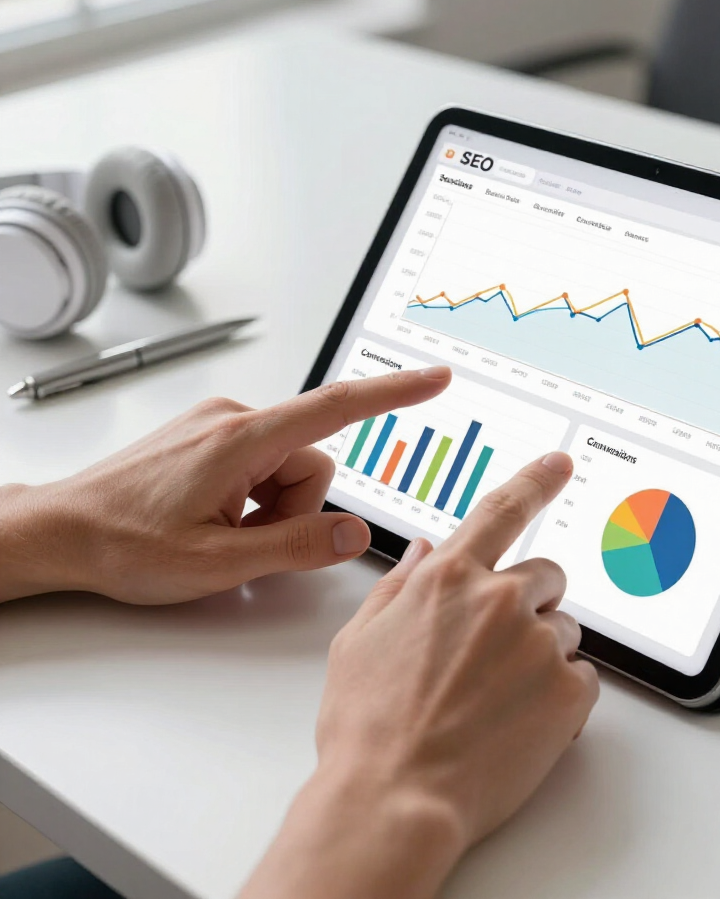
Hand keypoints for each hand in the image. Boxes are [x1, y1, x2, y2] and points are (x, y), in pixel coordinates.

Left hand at [0, 367, 450, 603]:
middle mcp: (235, 419)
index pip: (337, 407)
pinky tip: (213, 519)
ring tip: (223, 534)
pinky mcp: (210, 436)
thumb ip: (297, 550)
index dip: (395, 392)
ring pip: (288, 467)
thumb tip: (355, 535)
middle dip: (296, 510)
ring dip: (272, 508)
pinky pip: (261, 463)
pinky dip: (254, 497)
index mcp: (242, 440)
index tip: (435, 378)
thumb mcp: (217, 564)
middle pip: (313, 461)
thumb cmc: (123, 544)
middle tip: (245, 543)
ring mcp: (220, 426)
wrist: (60, 531)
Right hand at [240, 452, 599, 898]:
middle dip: (531, 602)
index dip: (535, 480)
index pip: (502, 510)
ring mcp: (539, 644)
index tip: (559, 464)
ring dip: (542, 653)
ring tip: (496, 698)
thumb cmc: (367, 726)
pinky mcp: (568, 692)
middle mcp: (501, 600)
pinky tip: (518, 721)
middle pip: (546, 576)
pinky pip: (582, 677)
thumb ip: (400, 585)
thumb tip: (426, 550)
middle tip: (496, 650)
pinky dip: (559, 695)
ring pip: (565, 630)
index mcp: (450, 579)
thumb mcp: (359, 640)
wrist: (394, 799)